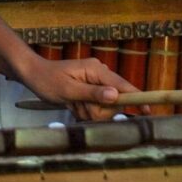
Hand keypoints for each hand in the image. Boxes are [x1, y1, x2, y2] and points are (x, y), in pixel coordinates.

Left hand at [26, 57, 141, 120]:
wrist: (33, 75)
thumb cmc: (47, 80)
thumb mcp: (68, 89)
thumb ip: (92, 93)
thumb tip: (115, 96)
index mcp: (96, 70)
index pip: (122, 85)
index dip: (136, 98)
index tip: (148, 110)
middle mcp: (99, 74)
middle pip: (114, 101)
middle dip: (98, 110)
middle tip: (79, 106)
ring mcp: (95, 83)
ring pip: (105, 107)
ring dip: (89, 111)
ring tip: (73, 104)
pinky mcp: (91, 90)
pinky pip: (96, 107)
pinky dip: (85, 110)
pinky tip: (73, 105)